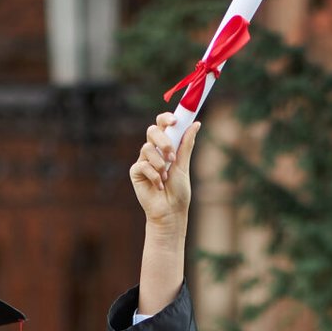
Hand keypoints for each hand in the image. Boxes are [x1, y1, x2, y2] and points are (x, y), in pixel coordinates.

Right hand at [130, 113, 196, 230]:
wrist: (170, 212)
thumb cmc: (178, 191)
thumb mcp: (183, 165)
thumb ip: (186, 144)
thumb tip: (195, 124)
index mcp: (165, 146)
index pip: (162, 124)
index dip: (166, 118)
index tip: (175, 121)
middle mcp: (153, 151)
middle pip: (152, 131)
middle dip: (163, 141)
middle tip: (171, 156)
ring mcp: (143, 161)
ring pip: (147, 148)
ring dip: (160, 164)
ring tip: (166, 177)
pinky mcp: (135, 172)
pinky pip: (142, 165)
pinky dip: (154, 176)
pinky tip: (159, 186)